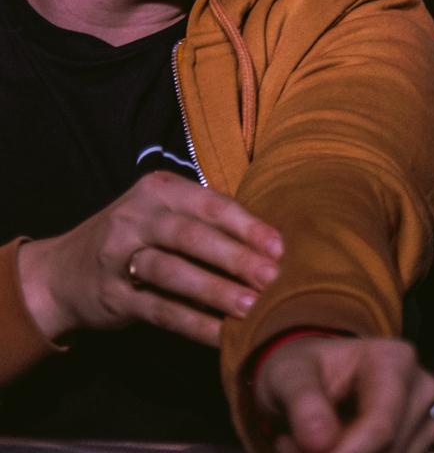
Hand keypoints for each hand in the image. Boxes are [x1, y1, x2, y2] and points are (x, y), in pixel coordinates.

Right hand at [16, 171, 281, 345]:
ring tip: (250, 306)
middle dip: (236, 257)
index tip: (280, 248)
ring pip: (173, 272)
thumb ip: (210, 220)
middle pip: (192, 236)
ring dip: (215, 290)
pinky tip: (222, 335)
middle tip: (272, 278)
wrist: (61, 272)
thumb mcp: (166, 213)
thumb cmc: (139, 237)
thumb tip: (276, 244)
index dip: (247, 226)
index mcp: (159, 190)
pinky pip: (159, 310)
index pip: (210, 204)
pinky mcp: (113, 297)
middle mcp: (135, 218)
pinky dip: (194, 324)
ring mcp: (118, 257)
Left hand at [254, 336, 433, 452]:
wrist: (315, 375)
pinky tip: (333, 449)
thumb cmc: (303, 370)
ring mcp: (425, 417)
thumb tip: (321, 442)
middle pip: (387, 449)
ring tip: (306, 445)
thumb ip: (303, 404)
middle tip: (288, 445)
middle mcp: (421, 388)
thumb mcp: (288, 375)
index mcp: (396, 360)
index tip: (298, 452)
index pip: (381, 426)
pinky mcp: (420, 440)